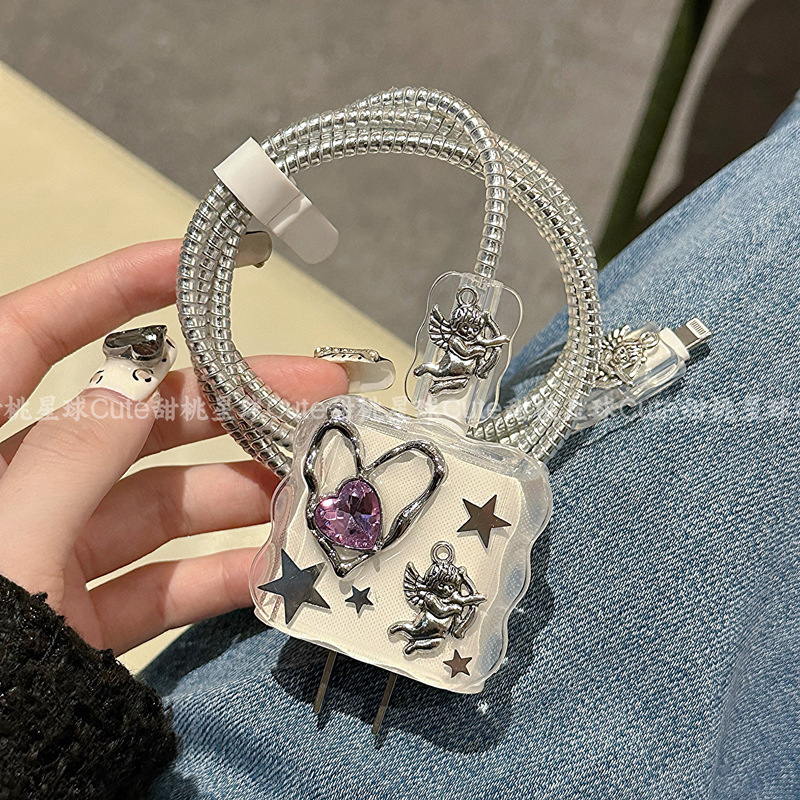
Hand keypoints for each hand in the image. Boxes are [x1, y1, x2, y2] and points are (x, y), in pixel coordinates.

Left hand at [0, 241, 346, 653]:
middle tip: (315, 398)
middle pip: (133, 419)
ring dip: (242, 496)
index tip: (197, 264)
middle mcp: (10, 486)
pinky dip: (220, 575)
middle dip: (229, 404)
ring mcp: (47, 553)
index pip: (33, 330)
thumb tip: (137, 386)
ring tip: (317, 490)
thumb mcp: (6, 538)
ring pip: (161, 504)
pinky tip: (280, 567)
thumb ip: (73, 454)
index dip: (116, 287)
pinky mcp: (75, 617)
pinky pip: (160, 583)